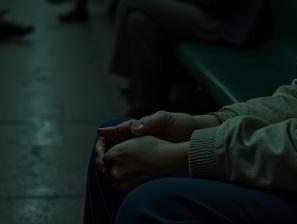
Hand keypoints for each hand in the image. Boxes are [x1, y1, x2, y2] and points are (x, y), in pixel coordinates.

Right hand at [95, 111, 217, 173]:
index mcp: (136, 127)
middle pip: (112, 148)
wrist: (196, 137)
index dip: (104, 139)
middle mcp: (135, 139)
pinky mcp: (147, 163)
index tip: (100, 145)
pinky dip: (123, 173)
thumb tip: (135, 127)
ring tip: (107, 171)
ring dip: (110, 165)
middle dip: (103, 155)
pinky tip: (121, 178)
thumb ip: (151, 121)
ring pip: (118, 159)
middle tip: (101, 162)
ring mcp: (141, 152)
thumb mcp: (166, 119)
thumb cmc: (182, 125)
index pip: (113, 133)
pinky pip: (130, 168)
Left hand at [102, 136, 187, 191]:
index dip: (109, 156)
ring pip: (110, 178)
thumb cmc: (154, 147)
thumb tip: (109, 152)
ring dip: (115, 175)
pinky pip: (117, 186)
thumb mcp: (134, 139)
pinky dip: (120, 182)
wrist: (168, 162)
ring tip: (127, 170)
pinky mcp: (126, 189)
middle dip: (110, 166)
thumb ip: (118, 145)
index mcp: (115, 153)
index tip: (115, 157)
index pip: (103, 156)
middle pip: (104, 168)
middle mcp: (115, 167)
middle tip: (122, 164)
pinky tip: (130, 176)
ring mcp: (120, 179)